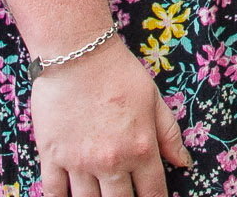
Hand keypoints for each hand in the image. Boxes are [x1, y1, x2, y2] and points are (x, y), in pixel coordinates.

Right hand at [30, 33, 187, 196]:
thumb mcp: (154, 100)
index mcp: (140, 148)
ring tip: (101, 194)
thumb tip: (183, 163)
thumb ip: (169, 135)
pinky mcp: (52, 157)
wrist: (77, 54)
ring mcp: (79, 162)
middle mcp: (111, 161)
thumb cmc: (119, 72)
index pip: (153, 193)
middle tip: (124, 195)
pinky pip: (53, 193)